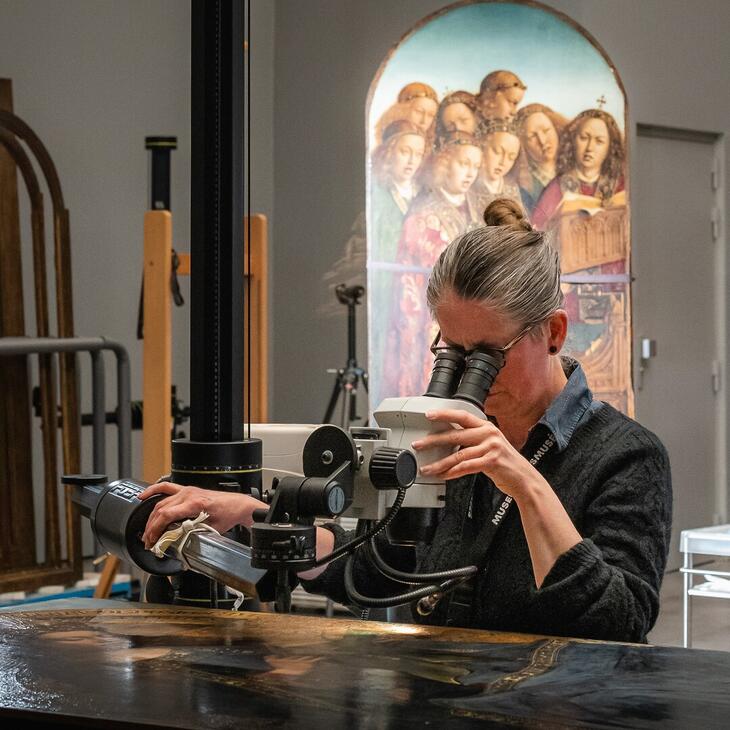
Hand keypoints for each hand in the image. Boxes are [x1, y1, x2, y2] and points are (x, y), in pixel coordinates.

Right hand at [139, 482, 267, 549]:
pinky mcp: (186, 490)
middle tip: (148, 541)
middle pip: (160, 509)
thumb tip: (175, 542)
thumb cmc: (227, 515)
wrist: (237, 505)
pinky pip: (166, 487)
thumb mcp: (210, 530)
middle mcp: (188, 494)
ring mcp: (186, 490)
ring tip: (147, 531)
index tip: (152, 541)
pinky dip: (153, 490)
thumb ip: (192, 534)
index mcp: (195, 503)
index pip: (166, 515)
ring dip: (151, 517)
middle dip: (151, 527)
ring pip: (161, 502)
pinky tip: (143, 496)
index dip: (155, 529)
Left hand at [411, 409, 541, 498]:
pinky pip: (466, 467)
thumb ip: (473, 441)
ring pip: (458, 455)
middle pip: (455, 435)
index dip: (445, 414)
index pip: (462, 415)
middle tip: (418, 445)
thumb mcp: (490, 445)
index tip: (428, 414)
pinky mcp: (492, 462)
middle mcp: (489, 434)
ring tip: (426, 468)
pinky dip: (452, 472)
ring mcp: (491, 447)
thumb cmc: (505, 463)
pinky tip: (443, 476)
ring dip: (439, 463)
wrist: (524, 479)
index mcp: (486, 427)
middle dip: (433, 440)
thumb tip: (447, 443)